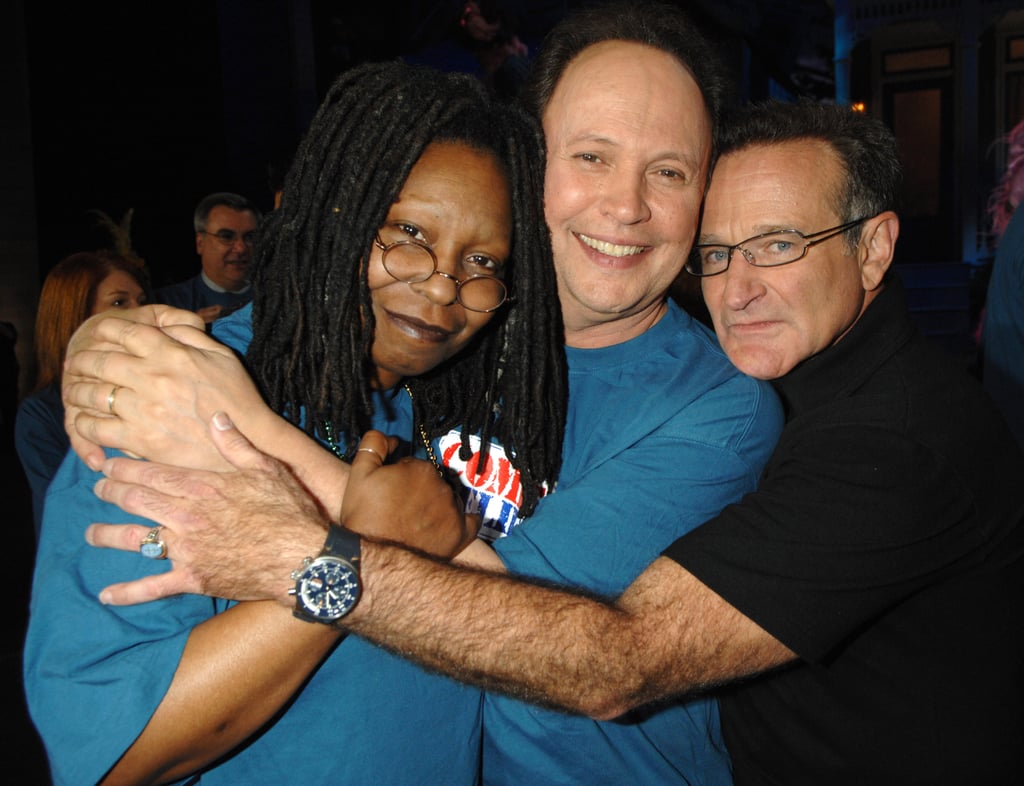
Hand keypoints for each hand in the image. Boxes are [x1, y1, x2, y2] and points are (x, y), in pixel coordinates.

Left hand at [63, 307, 267, 471]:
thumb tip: (165, 325)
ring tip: (75, 389)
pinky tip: (84, 420)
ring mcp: (143, 409)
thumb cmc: (238, 397)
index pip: (126, 332)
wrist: (248, 439)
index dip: (106, 329)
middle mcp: (153, 378)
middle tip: (76, 361)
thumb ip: (191, 335)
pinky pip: (98, 428)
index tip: (98, 332)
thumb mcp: (221, 355)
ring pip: (94, 394)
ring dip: (78, 389)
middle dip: (84, 359)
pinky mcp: (140, 439)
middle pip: (102, 361)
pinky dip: (84, 422)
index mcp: (171, 354)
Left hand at [86, 412, 327, 604]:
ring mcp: (187, 549)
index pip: (152, 473)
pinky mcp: (193, 578)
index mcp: (203, 486)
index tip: (108, 466)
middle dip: (112, 493)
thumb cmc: (290, 511)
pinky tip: (106, 595)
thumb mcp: (268, 468)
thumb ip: (236, 444)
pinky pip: (152, 587)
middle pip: (137, 501)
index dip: (125, 468)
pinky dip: (127, 592)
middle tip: (98, 490)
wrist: (303, 558)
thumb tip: (216, 415)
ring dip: (107, 536)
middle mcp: (187, 516)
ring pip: (135, 540)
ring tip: (91, 534)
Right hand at [342, 431, 478, 557]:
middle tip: (399, 508)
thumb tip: (392, 438)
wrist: (376, 558)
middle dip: (418, 490)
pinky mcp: (461, 534)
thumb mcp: (360, 474)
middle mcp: (443, 486)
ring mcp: (454, 511)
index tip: (390, 492)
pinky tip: (452, 524)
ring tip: (415, 522)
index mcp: (422, 468)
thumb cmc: (366, 517)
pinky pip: (471, 521)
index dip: (400, 477)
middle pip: (431, 482)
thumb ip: (374, 445)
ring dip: (436, 504)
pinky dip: (463, 520)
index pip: (414, 466)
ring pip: (448, 499)